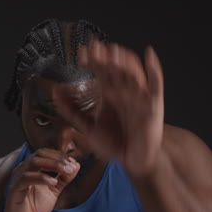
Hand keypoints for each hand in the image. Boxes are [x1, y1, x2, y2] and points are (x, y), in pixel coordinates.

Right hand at [1, 148, 79, 211]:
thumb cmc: (35, 207)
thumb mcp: (54, 190)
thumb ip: (64, 178)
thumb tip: (76, 165)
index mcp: (31, 168)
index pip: (45, 153)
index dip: (60, 155)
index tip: (72, 163)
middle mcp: (22, 169)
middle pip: (40, 153)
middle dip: (58, 158)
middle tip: (70, 166)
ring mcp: (17, 178)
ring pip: (34, 162)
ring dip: (53, 164)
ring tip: (66, 171)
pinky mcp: (14, 189)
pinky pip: (27, 178)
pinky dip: (42, 178)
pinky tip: (53, 182)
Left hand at [53, 39, 164, 178]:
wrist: (133, 162)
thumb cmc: (115, 143)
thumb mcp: (89, 127)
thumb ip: (73, 111)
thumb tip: (55, 93)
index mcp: (110, 93)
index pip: (101, 71)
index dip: (92, 60)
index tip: (81, 53)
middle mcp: (124, 91)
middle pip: (116, 68)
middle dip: (105, 57)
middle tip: (95, 49)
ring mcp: (139, 97)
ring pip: (133, 72)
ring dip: (123, 60)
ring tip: (113, 52)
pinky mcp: (152, 105)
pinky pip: (155, 84)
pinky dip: (154, 68)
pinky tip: (149, 54)